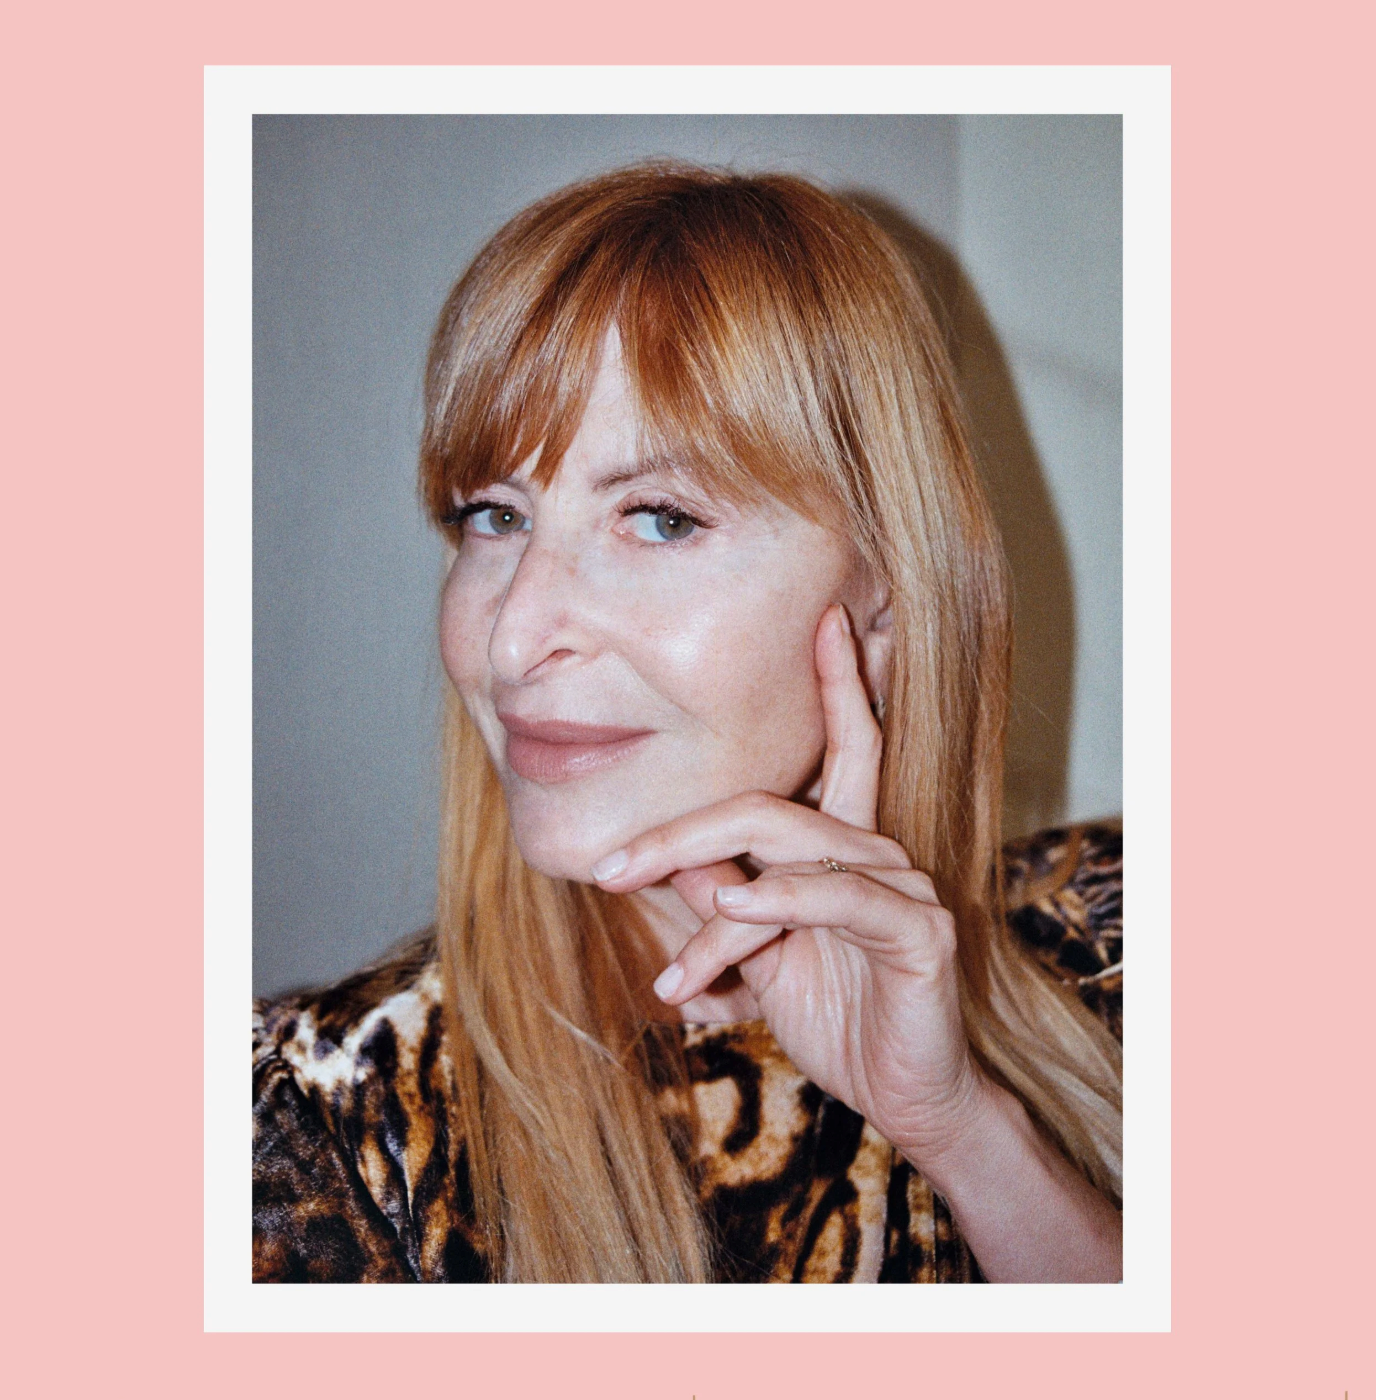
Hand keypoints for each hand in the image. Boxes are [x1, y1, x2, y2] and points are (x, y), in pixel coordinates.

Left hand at [591, 603, 988, 1170]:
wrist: (902, 1096)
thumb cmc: (833, 1015)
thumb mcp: (756, 954)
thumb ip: (717, 900)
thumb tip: (659, 859)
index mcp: (843, 847)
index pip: (846, 746)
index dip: (839, 683)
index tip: (828, 617)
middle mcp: (877, 851)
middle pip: (772, 806)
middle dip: (683, 829)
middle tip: (611, 865)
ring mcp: (903, 886)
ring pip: (788, 856)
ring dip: (712, 910)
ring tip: (663, 966)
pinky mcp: (919, 931)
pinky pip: (835, 897)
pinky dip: (776, 901)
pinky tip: (731, 907)